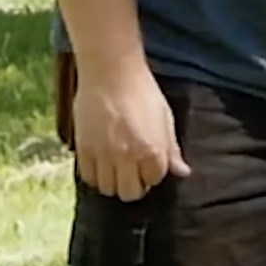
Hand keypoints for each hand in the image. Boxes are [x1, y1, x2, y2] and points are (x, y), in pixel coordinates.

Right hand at [73, 62, 188, 200]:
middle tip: (133, 172)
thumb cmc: (142, 92)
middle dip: (134, 185)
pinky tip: (101, 162)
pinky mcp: (83, 149)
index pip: (154, 180)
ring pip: (107, 188)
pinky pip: (87, 177)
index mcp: (152, 151)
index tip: (149, 165)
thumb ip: (171, 149)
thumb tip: (182, 172)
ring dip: (113, 182)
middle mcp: (127, 157)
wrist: (110, 72)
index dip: (153, 174)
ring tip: (116, 167)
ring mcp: (103, 155)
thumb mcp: (165, 119)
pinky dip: (95, 175)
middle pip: (129, 193)